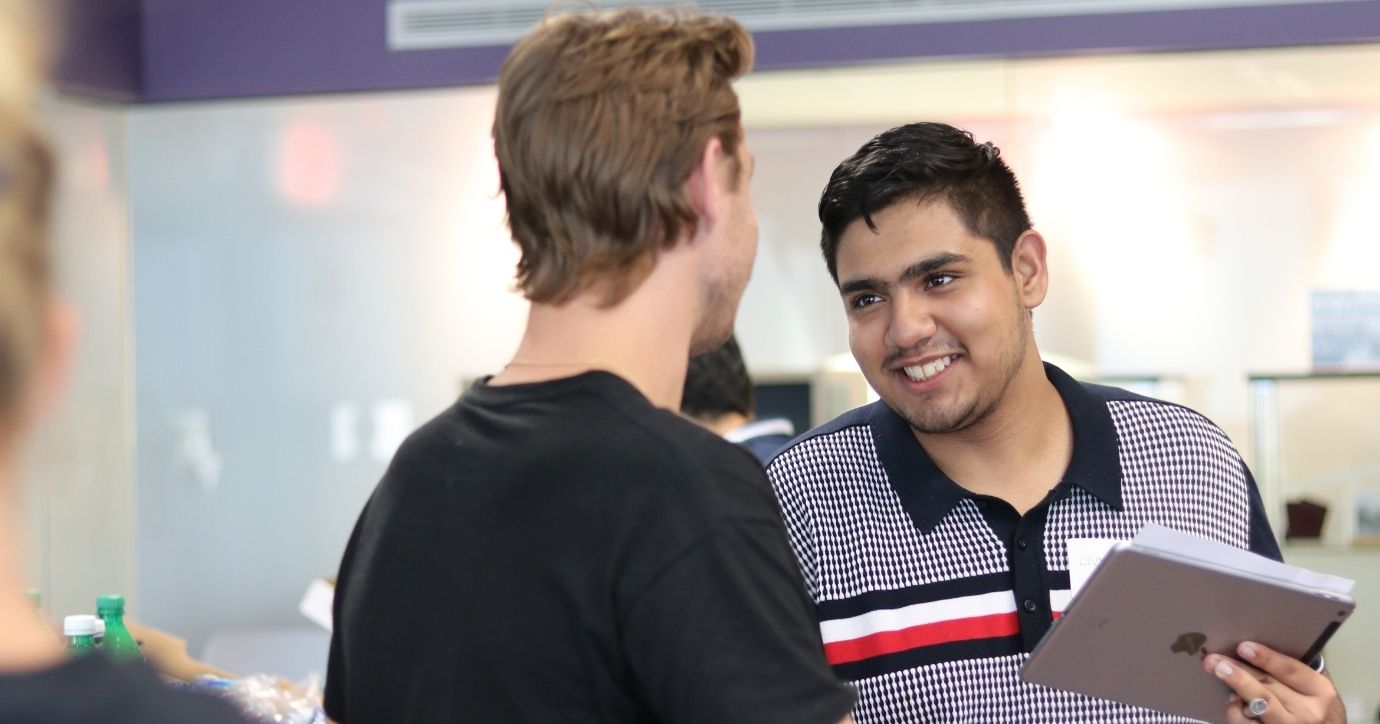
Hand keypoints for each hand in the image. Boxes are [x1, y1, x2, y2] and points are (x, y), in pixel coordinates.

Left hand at [1203, 641, 1343, 722]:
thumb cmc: (1309, 703)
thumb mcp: (1310, 686)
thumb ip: (1290, 670)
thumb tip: (1252, 645)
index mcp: (1320, 691)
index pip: (1290, 670)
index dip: (1266, 658)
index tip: (1243, 647)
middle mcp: (1309, 712)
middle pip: (1268, 686)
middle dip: (1239, 671)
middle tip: (1215, 659)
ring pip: (1257, 705)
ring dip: (1235, 687)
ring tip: (1218, 671)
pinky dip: (1235, 711)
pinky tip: (1231, 701)